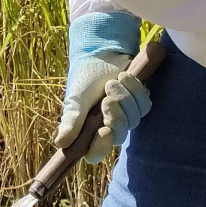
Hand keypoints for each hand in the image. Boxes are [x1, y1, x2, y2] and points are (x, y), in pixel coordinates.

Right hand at [56, 12, 151, 163]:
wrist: (101, 53)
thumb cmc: (85, 77)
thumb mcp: (75, 98)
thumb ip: (71, 120)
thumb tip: (60, 143)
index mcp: (88, 131)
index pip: (95, 153)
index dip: (100, 148)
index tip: (104, 131)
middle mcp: (107, 127)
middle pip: (119, 136)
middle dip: (116, 117)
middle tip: (108, 99)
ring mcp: (125, 116)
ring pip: (133, 120)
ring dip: (125, 98)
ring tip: (113, 81)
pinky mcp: (139, 104)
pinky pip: (144, 105)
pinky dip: (136, 90)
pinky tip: (125, 77)